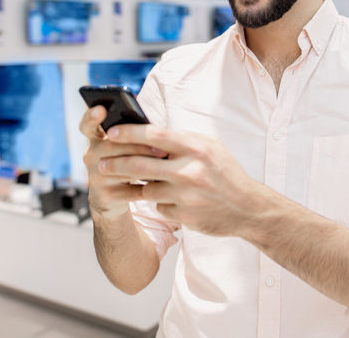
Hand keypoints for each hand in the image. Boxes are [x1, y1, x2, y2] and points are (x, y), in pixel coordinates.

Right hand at [79, 106, 165, 218]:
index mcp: (96, 138)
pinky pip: (129, 190)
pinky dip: (147, 188)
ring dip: (145, 166)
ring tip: (164, 164)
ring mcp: (95, 176)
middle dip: (139, 147)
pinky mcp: (105, 195)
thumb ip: (133, 135)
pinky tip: (161, 185)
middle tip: (162, 149)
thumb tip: (157, 129)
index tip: (101, 109)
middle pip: (112, 146)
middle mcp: (91, 155)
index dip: (92, 116)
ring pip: (121, 168)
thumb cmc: (126, 161)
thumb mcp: (126, 146)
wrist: (113, 197)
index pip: (88, 124)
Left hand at [99, 123, 262, 236]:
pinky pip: (158, 206)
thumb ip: (182, 140)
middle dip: (115, 163)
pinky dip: (159, 202)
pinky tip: (171, 199)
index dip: (129, 133)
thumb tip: (148, 133)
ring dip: (138, 185)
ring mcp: (185, 195)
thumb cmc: (226, 173)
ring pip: (146, 188)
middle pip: (139, 165)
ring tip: (131, 181)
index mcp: (196, 148)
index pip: (154, 136)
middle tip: (100, 162)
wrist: (248, 208)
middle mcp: (189, 170)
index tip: (111, 132)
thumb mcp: (210, 148)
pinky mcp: (183, 215)